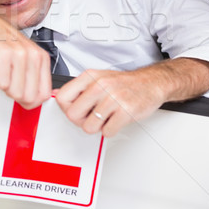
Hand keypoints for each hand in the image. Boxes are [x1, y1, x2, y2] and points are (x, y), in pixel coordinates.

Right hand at [0, 5, 52, 108]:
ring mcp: (19, 54)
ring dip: (4, 87)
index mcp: (41, 57)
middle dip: (16, 96)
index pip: (44, 93)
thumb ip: (32, 76)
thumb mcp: (24, 56)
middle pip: (29, 97)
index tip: (23, 99)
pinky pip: (1, 83)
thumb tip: (34, 99)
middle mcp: (33, 55)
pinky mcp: (2, 54)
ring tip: (2, 73)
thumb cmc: (2, 41)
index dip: (32, 102)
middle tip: (9, 84)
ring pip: (15, 92)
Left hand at [55, 58, 208, 136]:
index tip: (75, 110)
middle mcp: (100, 85)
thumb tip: (57, 96)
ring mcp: (113, 98)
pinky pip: (107, 131)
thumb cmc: (124, 83)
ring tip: (106, 117)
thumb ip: (79, 88)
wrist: (151, 83)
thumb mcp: (99, 77)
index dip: (66, 109)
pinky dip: (110, 130)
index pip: (62, 97)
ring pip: (89, 126)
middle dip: (80, 121)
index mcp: (90, 76)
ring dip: (97, 127)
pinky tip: (116, 120)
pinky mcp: (126, 111)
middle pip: (73, 115)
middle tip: (91, 117)